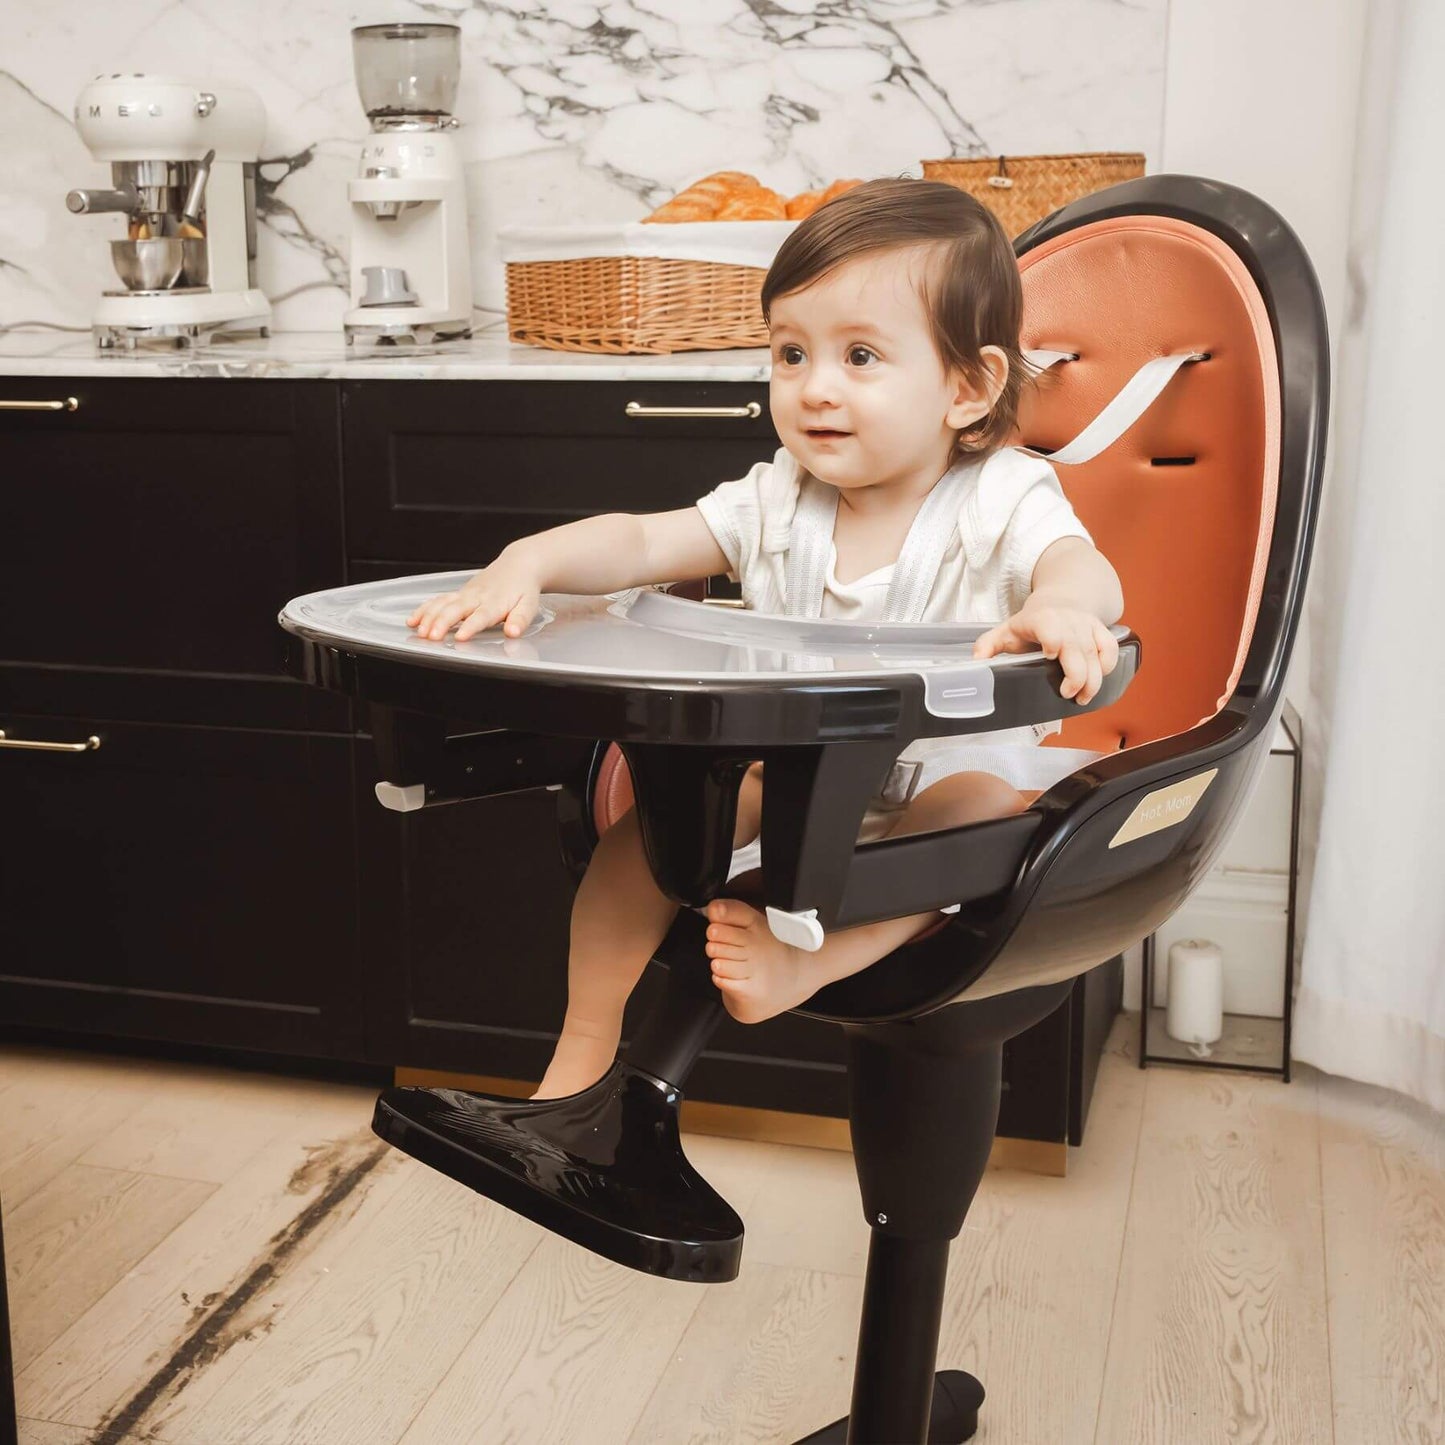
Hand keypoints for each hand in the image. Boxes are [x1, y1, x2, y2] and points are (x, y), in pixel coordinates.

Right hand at [406, 557, 542, 641]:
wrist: (518, 565)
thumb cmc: (523, 589)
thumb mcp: (529, 605)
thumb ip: (520, 619)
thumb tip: (513, 632)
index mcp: (494, 603)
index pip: (481, 616)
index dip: (470, 626)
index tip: (460, 636)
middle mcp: (476, 597)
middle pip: (455, 610)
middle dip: (441, 622)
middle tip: (431, 636)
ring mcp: (465, 594)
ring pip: (442, 604)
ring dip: (428, 617)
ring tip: (418, 631)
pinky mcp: (458, 594)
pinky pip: (438, 600)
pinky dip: (424, 609)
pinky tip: (412, 620)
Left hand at [973, 599, 1119, 703]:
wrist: (1061, 599)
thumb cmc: (1032, 622)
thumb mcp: (1006, 630)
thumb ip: (987, 646)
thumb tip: (975, 663)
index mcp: (1042, 619)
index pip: (1050, 628)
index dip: (1053, 642)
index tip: (1048, 657)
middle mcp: (1068, 621)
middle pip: (1078, 650)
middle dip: (1077, 677)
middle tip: (1068, 695)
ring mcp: (1086, 626)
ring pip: (1097, 654)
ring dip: (1093, 681)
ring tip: (1083, 699)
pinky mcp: (1101, 631)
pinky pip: (1111, 650)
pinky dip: (1109, 667)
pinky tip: (1098, 681)